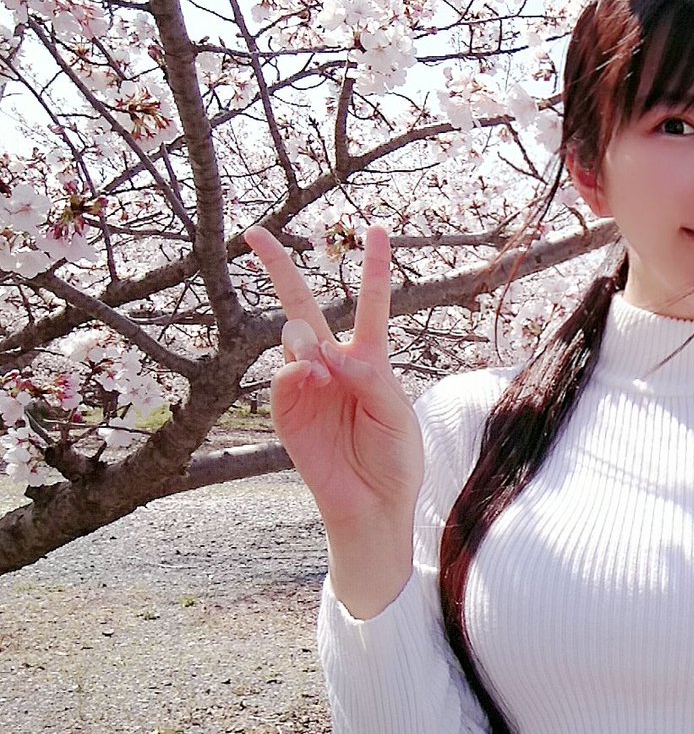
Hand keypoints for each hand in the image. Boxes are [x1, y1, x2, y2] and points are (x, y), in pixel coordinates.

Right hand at [245, 224, 422, 529]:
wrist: (374, 505)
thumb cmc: (396, 457)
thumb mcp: (398, 414)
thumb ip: (370, 379)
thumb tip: (329, 355)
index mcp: (371, 359)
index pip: (371, 303)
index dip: (374, 267)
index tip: (376, 228)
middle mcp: (334, 365)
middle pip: (305, 306)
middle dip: (279, 268)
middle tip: (255, 233)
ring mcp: (307, 386)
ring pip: (293, 339)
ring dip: (303, 339)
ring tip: (318, 361)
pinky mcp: (287, 412)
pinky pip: (283, 378)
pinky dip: (295, 372)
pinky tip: (309, 377)